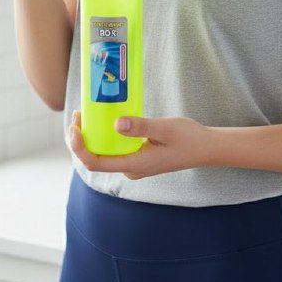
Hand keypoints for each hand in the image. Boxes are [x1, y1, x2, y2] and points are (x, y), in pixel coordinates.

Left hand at [69, 109, 214, 179]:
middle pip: (97, 157)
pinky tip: (106, 119)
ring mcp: (135, 163)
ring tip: (88, 113)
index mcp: (134, 165)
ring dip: (93, 135)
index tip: (75, 127)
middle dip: (83, 138)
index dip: (80, 147)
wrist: (206, 148)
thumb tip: (117, 123)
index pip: (96, 162)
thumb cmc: (188, 139)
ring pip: (105, 152)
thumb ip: (141, 127)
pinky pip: (116, 148)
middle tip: (79, 113)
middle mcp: (131, 168)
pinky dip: (106, 134)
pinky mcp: (139, 156)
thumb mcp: (165, 129)